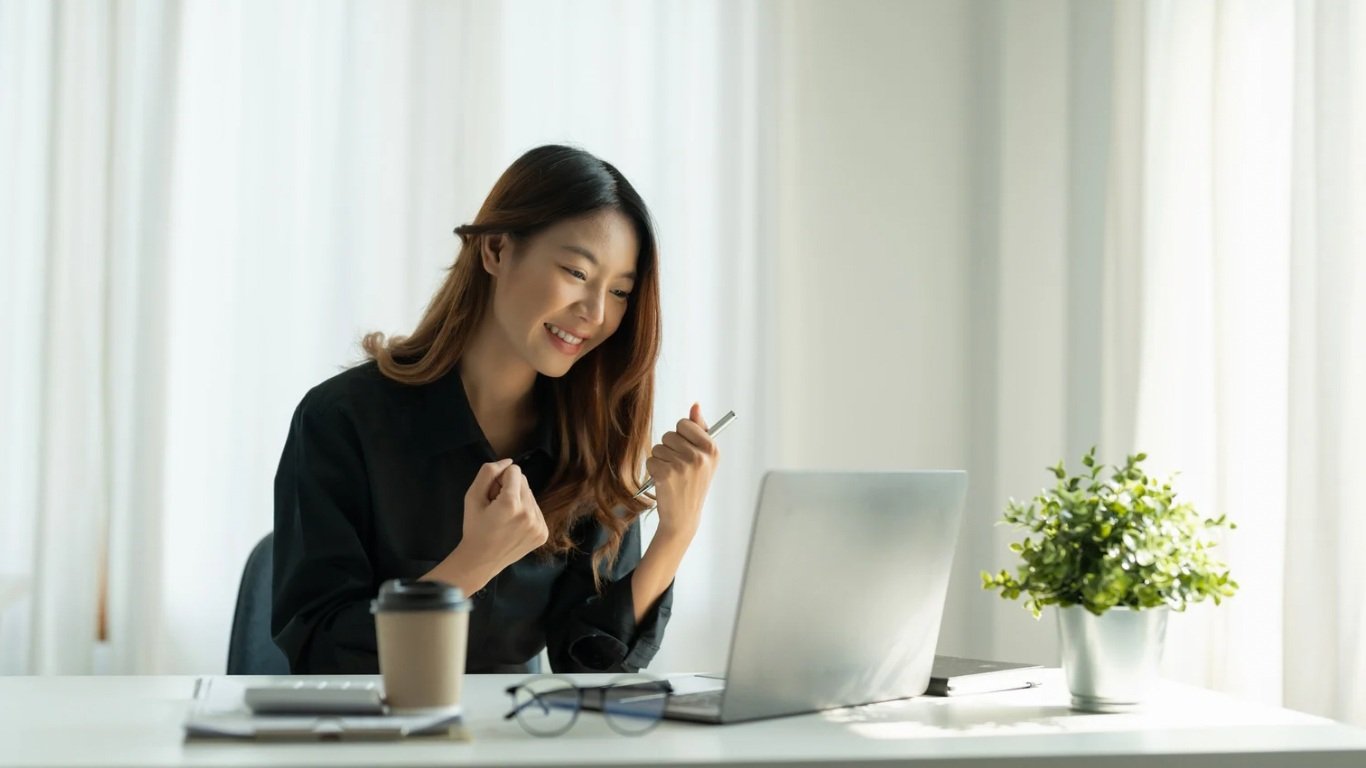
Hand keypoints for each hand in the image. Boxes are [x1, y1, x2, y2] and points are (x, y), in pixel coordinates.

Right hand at [454, 459, 548, 575]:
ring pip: (530, 496)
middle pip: (524, 482)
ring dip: (518, 501)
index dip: (500, 479)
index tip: (492, 495)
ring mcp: (539, 526)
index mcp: (511, 504)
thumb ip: (488, 472)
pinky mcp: (543, 534)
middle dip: (509, 489)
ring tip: (504, 518)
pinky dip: (526, 514)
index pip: (514, 471)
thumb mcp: (472, 496)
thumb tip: (509, 461)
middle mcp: (529, 514)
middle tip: (496, 508)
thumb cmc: (474, 527)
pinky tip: (513, 526)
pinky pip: (536, 510)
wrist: (481, 561)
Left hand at [645, 404, 719, 538]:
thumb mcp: (704, 458)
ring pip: (658, 447)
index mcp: (712, 448)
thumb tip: (695, 405)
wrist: (683, 517)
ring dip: (661, 460)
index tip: (686, 452)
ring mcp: (683, 465)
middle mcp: (700, 455)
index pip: (684, 423)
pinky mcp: (666, 473)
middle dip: (669, 449)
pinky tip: (664, 483)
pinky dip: (653, 471)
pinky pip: (651, 460)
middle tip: (679, 468)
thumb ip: (699, 429)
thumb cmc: (693, 485)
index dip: (680, 436)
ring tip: (672, 476)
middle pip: (669, 434)